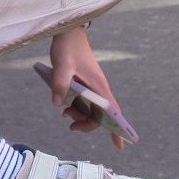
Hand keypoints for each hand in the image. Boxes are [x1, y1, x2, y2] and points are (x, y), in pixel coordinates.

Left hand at [48, 28, 126, 150]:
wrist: (68, 32)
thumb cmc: (68, 48)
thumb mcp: (62, 66)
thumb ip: (60, 84)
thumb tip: (57, 104)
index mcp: (99, 86)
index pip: (113, 112)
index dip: (117, 130)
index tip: (120, 146)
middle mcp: (98, 88)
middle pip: (99, 115)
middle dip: (87, 124)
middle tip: (71, 126)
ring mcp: (91, 86)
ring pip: (90, 109)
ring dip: (79, 115)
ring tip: (64, 114)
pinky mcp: (84, 83)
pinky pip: (83, 101)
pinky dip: (75, 106)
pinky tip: (63, 105)